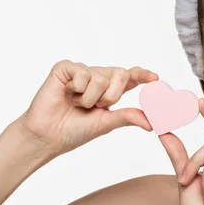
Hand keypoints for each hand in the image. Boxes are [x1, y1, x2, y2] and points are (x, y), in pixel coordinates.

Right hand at [15, 59, 157, 156]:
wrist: (48, 136)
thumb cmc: (75, 130)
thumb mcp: (106, 123)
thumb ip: (127, 117)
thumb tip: (151, 122)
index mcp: (110, 90)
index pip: (130, 77)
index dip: (143, 75)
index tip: (155, 78)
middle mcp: (98, 76)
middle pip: (120, 74)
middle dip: (111, 96)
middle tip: (95, 106)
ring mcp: (82, 71)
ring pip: (100, 77)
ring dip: (89, 98)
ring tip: (75, 103)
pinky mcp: (65, 68)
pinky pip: (82, 73)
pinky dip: (76, 90)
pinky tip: (66, 95)